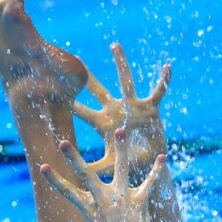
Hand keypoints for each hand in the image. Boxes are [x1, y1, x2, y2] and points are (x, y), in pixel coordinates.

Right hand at [40, 129, 169, 221]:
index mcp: (90, 210)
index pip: (67, 192)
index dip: (54, 180)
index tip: (42, 166)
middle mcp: (104, 202)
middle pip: (86, 176)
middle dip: (73, 158)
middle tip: (62, 143)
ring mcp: (122, 200)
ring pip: (120, 169)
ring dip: (121, 149)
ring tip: (121, 130)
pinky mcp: (140, 203)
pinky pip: (149, 183)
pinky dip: (156, 170)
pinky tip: (162, 156)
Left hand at [75, 43, 170, 174]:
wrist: (150, 165)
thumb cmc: (128, 164)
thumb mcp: (107, 166)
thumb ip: (91, 169)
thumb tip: (71, 176)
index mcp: (103, 123)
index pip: (82, 111)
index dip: (70, 103)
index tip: (54, 89)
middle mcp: (116, 110)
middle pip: (98, 90)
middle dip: (88, 77)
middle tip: (75, 58)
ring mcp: (133, 107)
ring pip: (126, 81)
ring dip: (120, 63)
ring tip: (114, 45)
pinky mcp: (151, 108)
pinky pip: (159, 92)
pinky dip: (164, 80)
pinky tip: (167, 67)